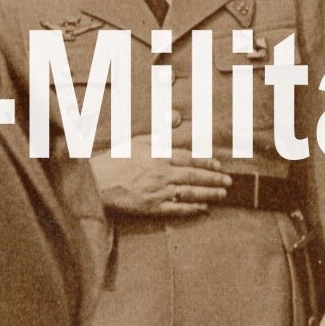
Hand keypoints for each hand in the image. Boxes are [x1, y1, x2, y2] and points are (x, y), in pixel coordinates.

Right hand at [90, 139, 231, 217]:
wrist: (96, 181)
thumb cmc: (116, 159)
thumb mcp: (138, 140)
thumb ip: (161, 131)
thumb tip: (177, 116)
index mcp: (159, 155)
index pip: (190, 157)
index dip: (207, 162)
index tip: (220, 166)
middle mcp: (161, 173)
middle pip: (194, 175)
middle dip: (214, 179)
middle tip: (229, 182)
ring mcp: (157, 191)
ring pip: (189, 192)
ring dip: (208, 194)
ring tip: (222, 195)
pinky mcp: (151, 207)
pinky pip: (176, 208)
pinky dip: (191, 209)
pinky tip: (203, 209)